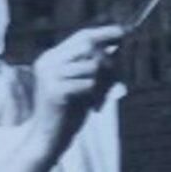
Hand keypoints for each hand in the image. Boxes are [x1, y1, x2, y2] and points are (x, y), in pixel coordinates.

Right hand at [30, 24, 122, 155]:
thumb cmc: (68, 112)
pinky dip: (96, 95)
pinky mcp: (54, 91)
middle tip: (116, 78)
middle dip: (108, 61)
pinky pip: (89, 84)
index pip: (81, 36)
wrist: (48, 140)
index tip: (123, 31)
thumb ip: (94, 66)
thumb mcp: (82, 84)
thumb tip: (117, 48)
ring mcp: (49, 76)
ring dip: (104, 83)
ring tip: (99, 99)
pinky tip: (91, 107)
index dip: (104, 33)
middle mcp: (47, 62)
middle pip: (88, 46)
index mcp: (51, 58)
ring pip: (93, 66)